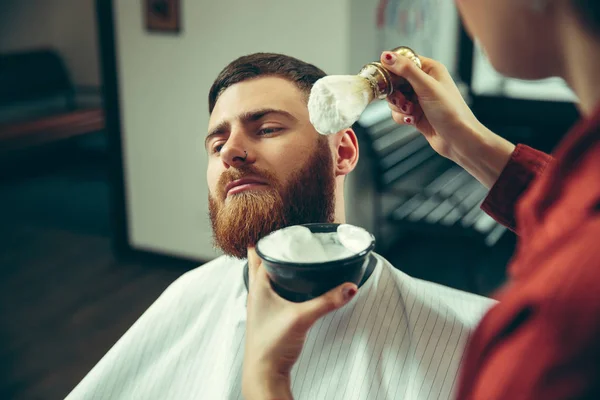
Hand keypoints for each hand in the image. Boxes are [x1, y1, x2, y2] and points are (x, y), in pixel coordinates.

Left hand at [242, 248, 357, 399]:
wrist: (264, 374)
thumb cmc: (272, 345)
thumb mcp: (302, 318)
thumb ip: (328, 301)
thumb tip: (350, 287)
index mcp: (258, 285)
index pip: (257, 250)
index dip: (266, 235)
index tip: (278, 221)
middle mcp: (256, 292)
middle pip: (261, 260)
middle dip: (274, 246)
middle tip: (291, 234)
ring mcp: (261, 304)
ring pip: (267, 274)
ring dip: (277, 263)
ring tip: (294, 252)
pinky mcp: (270, 315)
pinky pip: (274, 289)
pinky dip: (283, 280)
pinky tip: (295, 282)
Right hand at [379, 52, 514, 187]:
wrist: (458, 139)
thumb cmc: (450, 112)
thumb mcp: (426, 87)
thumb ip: (406, 70)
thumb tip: (387, 56)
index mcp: (430, 69)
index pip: (403, 61)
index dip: (392, 69)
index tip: (386, 79)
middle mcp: (424, 82)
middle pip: (395, 82)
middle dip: (395, 94)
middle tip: (403, 100)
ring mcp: (419, 99)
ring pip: (395, 99)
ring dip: (399, 108)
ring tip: (412, 113)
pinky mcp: (415, 113)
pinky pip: (398, 112)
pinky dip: (402, 117)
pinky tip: (413, 121)